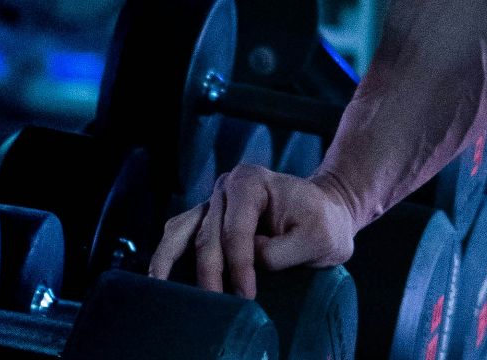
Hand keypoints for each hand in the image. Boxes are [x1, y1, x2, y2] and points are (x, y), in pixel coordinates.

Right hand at [148, 164, 356, 297]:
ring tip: (159, 287)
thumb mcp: (320, 238)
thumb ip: (283, 250)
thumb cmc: (325, 225)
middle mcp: (226, 188)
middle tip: (215, 305)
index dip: (238, 265)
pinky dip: (168, 256)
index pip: (236, 229)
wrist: (327, 216)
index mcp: (251, 182)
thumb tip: (251, 259)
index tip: (247, 295)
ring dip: (170, 261)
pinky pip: (180, 237)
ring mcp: (213, 204)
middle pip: (207, 235)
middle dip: (209, 273)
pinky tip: (160, 278)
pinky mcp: (207, 221)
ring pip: (182, 233)